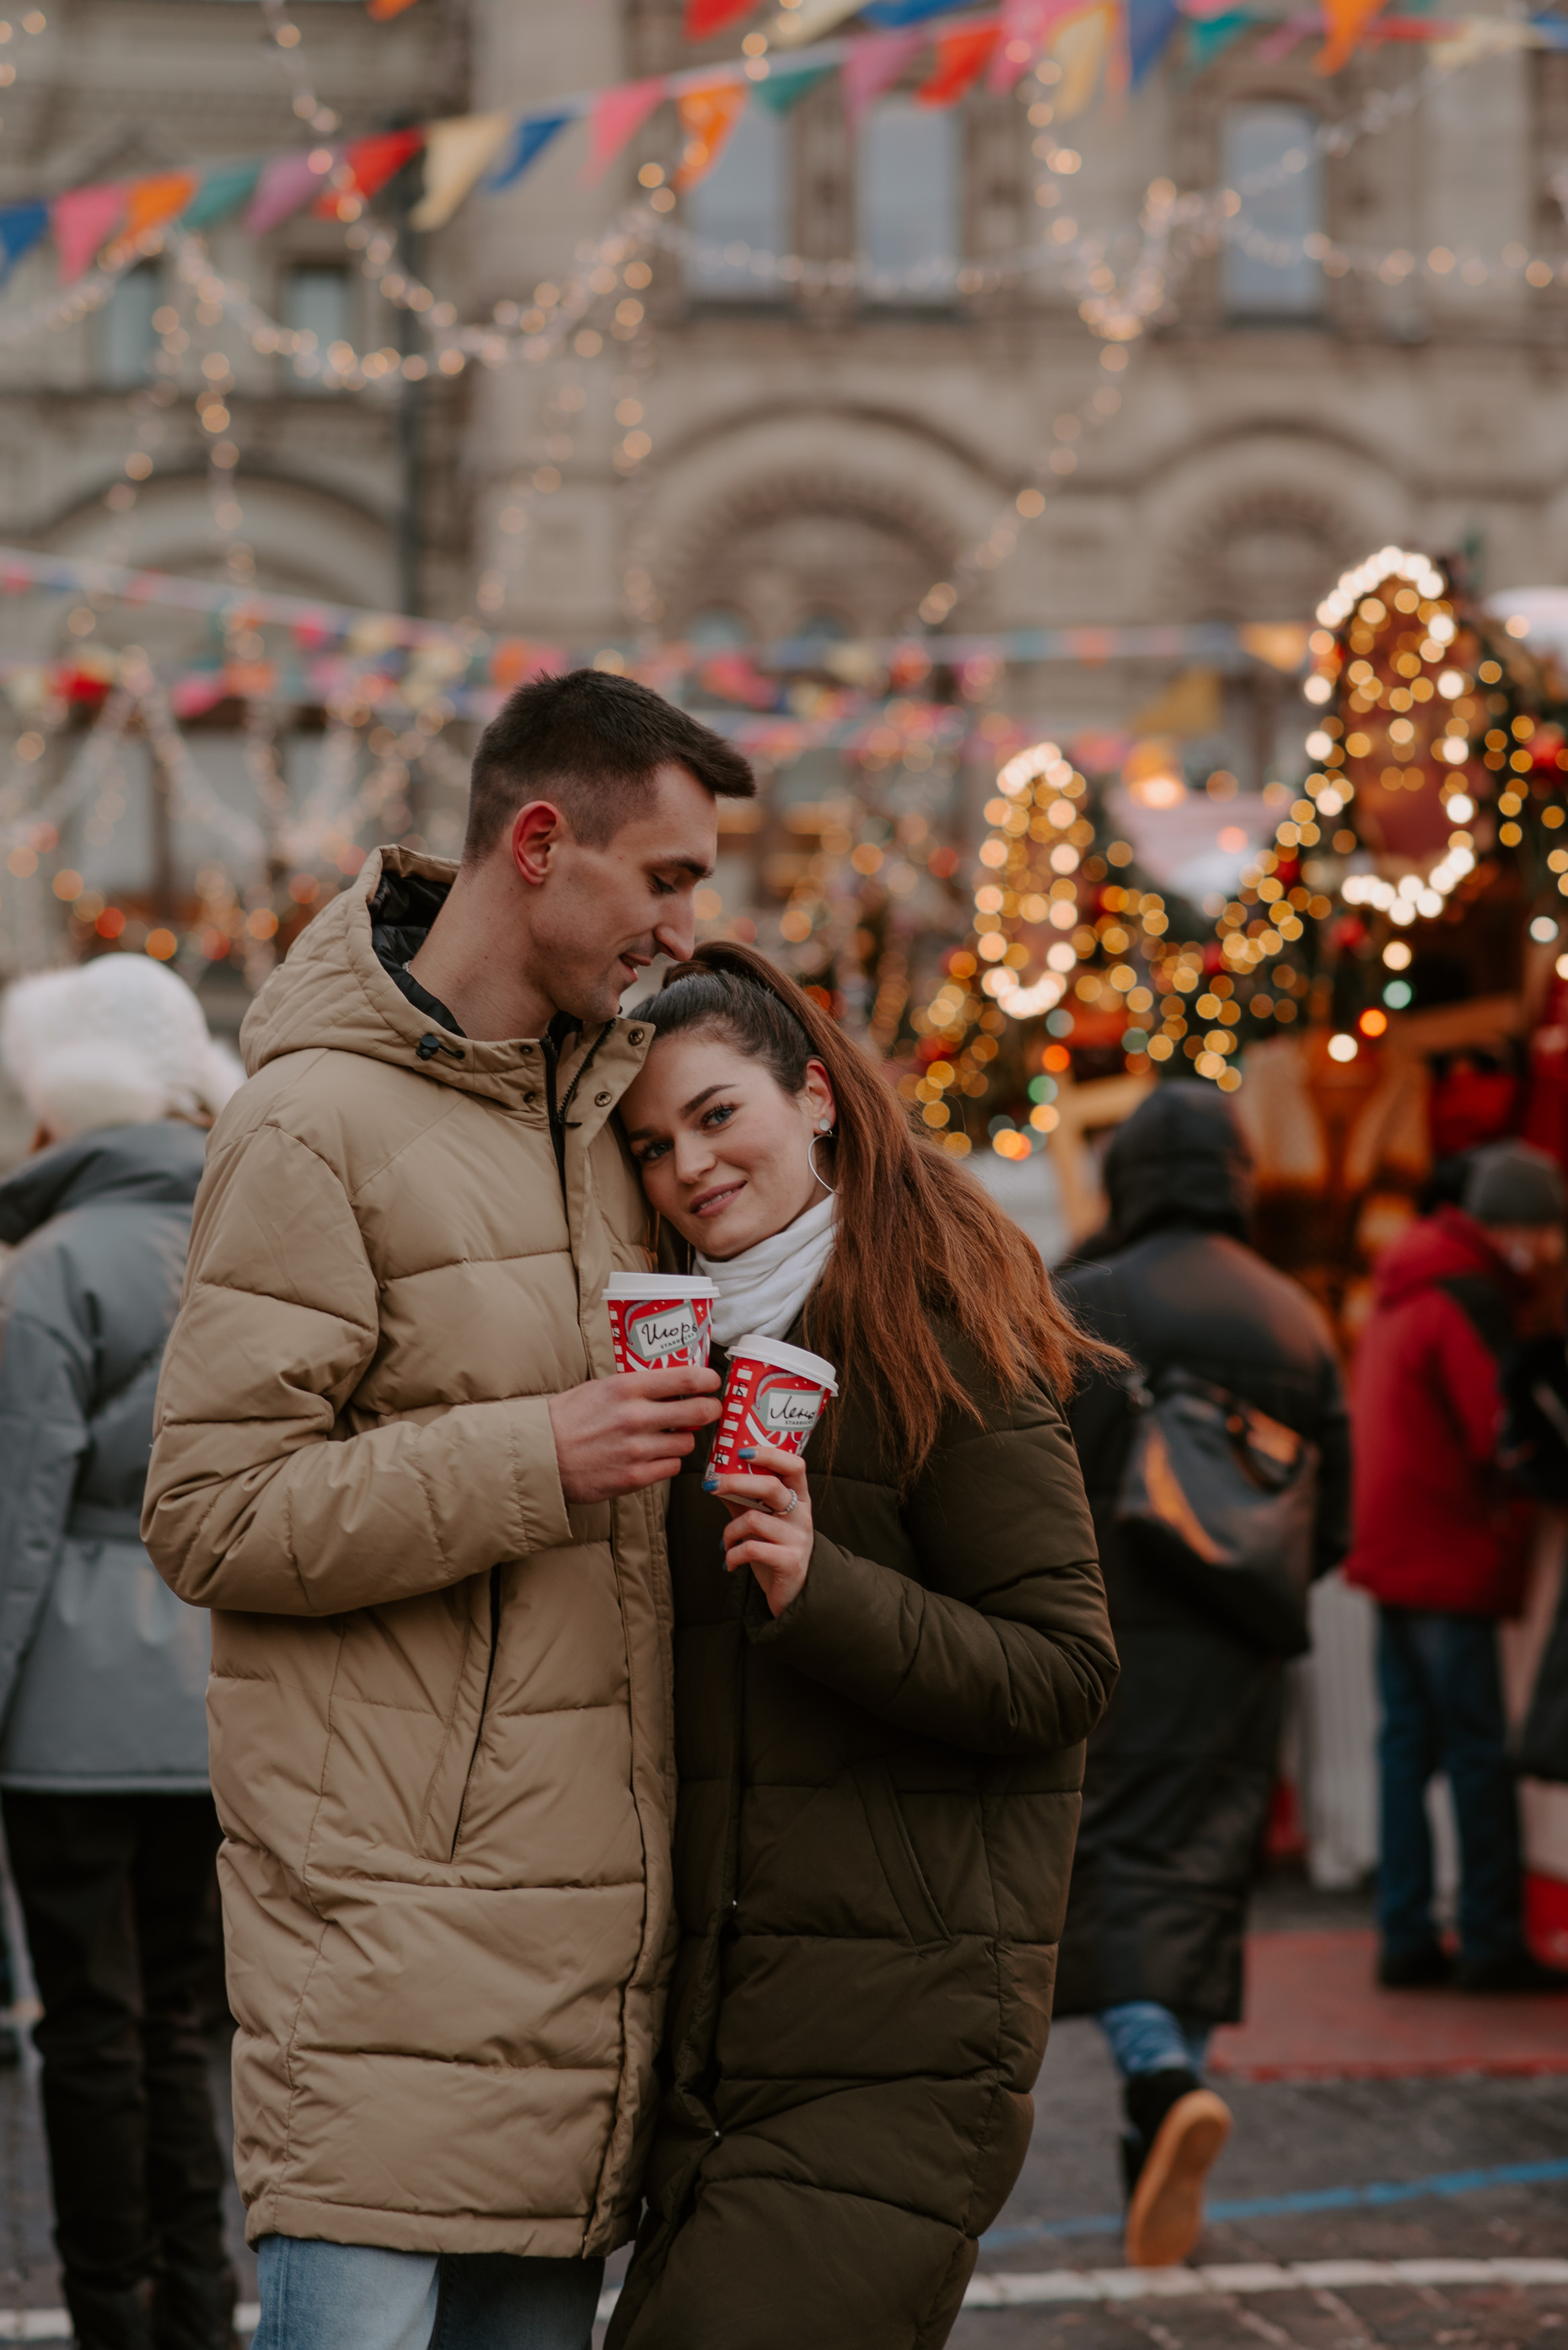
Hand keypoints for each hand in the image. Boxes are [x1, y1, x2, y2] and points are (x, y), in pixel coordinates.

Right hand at [549, 1368, 719, 1501]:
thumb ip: (637, 1387)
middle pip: (699, 1412)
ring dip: (682, 1440)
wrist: (540, 1456)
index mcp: (627, 1388)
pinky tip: (652, 1456)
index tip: (714, 1383)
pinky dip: (667, 1461)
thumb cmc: (568, 1418)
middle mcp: (636, 1417)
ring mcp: (637, 1449)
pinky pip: (672, 1467)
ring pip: (687, 1443)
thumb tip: (674, 1385)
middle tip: (709, 1410)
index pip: (686, 1379)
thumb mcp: (600, 1388)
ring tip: (666, 1437)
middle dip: (710, 1410)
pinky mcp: (635, 1477)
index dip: (709, 1381)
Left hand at [706, 1441, 813, 1617]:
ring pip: (754, 1519)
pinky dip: (732, 1555)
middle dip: (735, 1483)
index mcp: (798, 1498)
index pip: (794, 1465)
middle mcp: (802, 1515)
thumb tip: (715, 1476)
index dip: (769, 1454)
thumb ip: (742, 1499)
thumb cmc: (773, 1549)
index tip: (742, 1451)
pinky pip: (751, 1549)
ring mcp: (799, 1539)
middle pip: (771, 1487)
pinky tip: (730, 1562)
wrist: (792, 1592)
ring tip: (726, 1543)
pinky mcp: (790, 1562)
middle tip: (711, 1486)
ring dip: (730, 1531)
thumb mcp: (759, 1520)